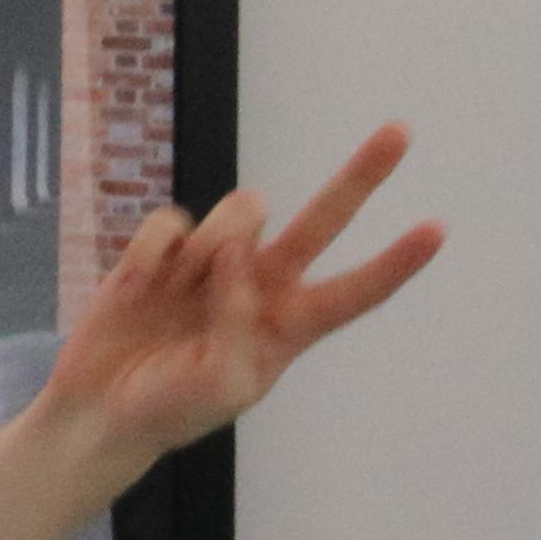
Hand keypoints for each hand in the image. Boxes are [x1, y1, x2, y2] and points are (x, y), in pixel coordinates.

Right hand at [35, 124, 440, 468]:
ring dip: (214, 245)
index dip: (396, 263)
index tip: (438, 229)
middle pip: (323, 219)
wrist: (102, 406)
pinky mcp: (167, 247)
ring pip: (242, 211)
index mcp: (290, 326)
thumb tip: (236, 256)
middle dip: (362, 175)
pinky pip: (173, 221)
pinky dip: (154, 254)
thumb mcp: (224, 387)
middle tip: (401, 131)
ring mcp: (217, 261)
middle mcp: (263, 284)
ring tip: (180, 293)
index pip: (355, 292)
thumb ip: (241, 326)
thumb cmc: (173, 408)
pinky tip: (140, 288)